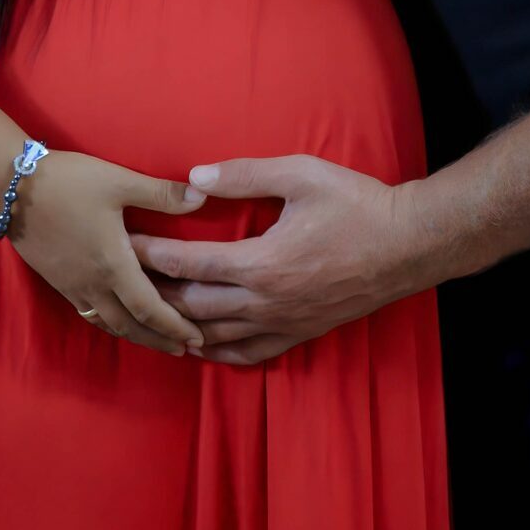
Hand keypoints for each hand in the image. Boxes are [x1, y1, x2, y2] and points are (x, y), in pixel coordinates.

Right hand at [9, 150, 207, 355]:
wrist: (10, 187)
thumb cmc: (68, 182)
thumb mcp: (119, 181)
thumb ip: (161, 193)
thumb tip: (203, 197)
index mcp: (113, 264)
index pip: (150, 308)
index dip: (175, 325)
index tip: (197, 338)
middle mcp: (93, 284)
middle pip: (131, 326)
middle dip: (160, 339)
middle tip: (186, 349)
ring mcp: (72, 286)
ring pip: (108, 323)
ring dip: (136, 335)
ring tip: (157, 340)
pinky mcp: (58, 281)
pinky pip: (90, 314)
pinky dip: (112, 324)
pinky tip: (118, 319)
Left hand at [127, 154, 433, 366]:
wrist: (406, 245)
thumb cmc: (356, 204)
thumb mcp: (301, 174)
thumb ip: (245, 174)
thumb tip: (194, 176)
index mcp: (261, 262)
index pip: (188, 260)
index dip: (151, 251)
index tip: (123, 240)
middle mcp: (265, 302)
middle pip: (191, 305)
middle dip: (153, 291)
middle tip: (123, 277)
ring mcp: (282, 323)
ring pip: (213, 336)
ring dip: (177, 325)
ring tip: (148, 310)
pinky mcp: (299, 334)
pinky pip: (246, 354)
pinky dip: (215, 353)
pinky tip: (198, 345)